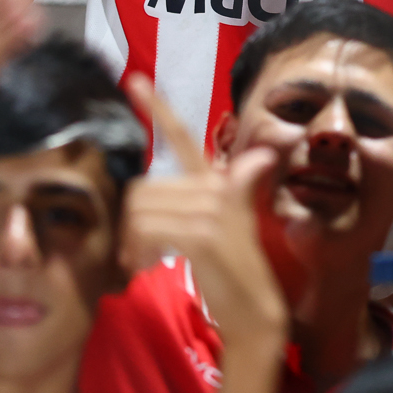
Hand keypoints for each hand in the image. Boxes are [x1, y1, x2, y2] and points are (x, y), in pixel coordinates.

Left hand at [118, 75, 288, 348]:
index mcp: (220, 182)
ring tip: (141, 261)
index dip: (158, 107)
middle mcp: (217, 188)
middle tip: (135, 251)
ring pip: (140, 211)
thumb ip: (232, 191)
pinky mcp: (201, 236)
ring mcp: (211, 211)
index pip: (186, 138)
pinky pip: (147, 231)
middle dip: (130, 223)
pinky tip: (145, 266)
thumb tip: (262, 157)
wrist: (255, 313)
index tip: (134, 79)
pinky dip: (138, 252)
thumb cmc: (235, 274)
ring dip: (131, 242)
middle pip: (144, 188)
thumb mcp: (233, 226)